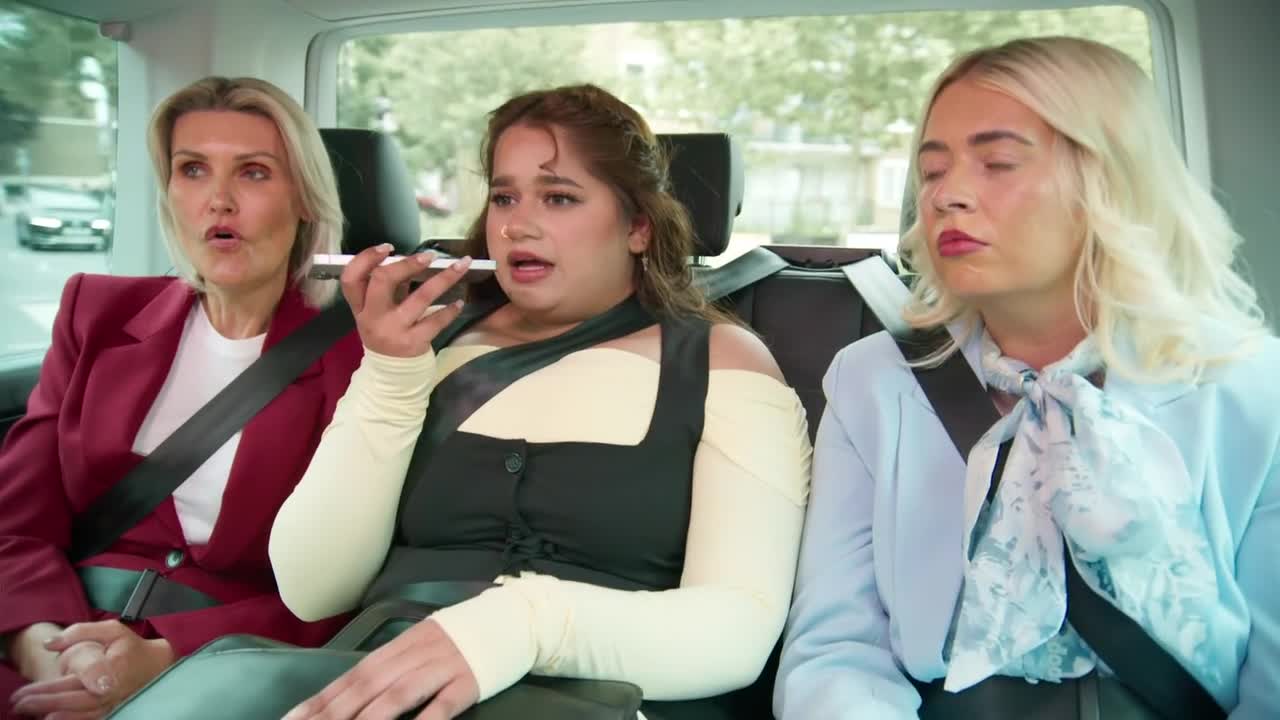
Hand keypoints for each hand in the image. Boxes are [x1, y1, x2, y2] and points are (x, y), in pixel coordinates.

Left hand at [9, 620, 174, 718]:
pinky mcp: (115, 711)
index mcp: (111, 670)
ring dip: (54, 717)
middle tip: (18, 706)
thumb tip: (49, 644)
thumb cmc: (133, 647)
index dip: (45, 690)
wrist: (160, 664)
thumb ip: (79, 632)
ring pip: (80, 716)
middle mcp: (112, 691)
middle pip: (72, 703)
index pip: (72, 683)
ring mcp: (114, 704)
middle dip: (42, 705)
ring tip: (30, 715)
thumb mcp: (111, 629)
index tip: (22, 693)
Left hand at [283, 618, 478, 719]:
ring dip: (370, 719)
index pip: (354, 674)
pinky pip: (443, 704)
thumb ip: (396, 662)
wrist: (516, 616)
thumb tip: (360, 688)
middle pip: (368, 686)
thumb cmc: (467, 633)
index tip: (294, 718)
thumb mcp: (426, 641)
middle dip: (334, 713)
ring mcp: (443, 666)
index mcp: (403, 644)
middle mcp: (417, 653)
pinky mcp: (470, 680)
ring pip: (399, 695)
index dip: (323, 698)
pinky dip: (425, 719)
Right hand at [342, 244, 470, 357]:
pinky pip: (436, 321)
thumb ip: (386, 287)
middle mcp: (372, 317)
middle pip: (382, 280)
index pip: (351, 278)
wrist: (391, 374)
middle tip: (429, 256)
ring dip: (444, 279)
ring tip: (461, 266)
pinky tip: (459, 302)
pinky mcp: (413, 343)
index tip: (388, 247)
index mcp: (359, 306)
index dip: (366, 258)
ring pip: (420, 297)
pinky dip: (450, 310)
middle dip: (407, 263)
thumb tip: (410, 258)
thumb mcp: (376, 312)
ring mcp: (393, 330)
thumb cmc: (386, 332)